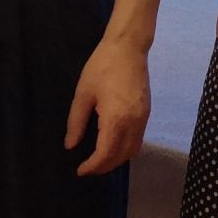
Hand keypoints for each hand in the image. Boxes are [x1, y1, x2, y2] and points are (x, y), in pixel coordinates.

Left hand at [66, 39, 149, 176]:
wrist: (128, 47)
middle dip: (104, 167)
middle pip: (121, 157)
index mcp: (116, 119)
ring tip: (99, 160)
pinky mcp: (147, 113)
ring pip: (132, 150)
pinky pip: (138, 140)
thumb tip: (71, 146)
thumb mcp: (83, 94)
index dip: (92, 166)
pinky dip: (126, 149)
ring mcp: (143, 119)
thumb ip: (76, 122)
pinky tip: (113, 145)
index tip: (80, 170)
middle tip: (87, 168)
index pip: (105, 154)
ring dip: (117, 160)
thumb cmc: (101, 67)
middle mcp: (133, 123)